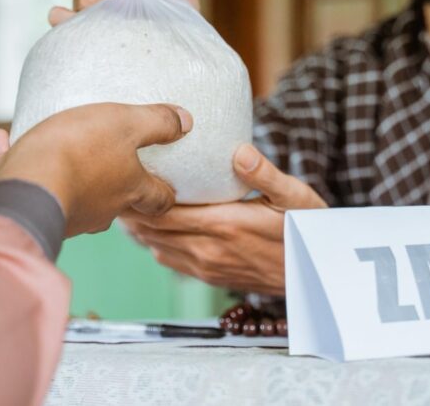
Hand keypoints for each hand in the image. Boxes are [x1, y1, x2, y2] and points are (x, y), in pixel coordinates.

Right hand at [0, 103, 191, 236]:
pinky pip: (20, 176)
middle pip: (114, 201)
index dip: (166, 193)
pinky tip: (1, 137)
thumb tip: (186, 121)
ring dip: (63, 171)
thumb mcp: (126, 124)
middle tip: (116, 164)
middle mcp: (97, 209)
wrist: (22, 185)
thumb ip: (156, 123)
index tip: (169, 186)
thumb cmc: (79, 153)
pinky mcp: (21, 202)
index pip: (158, 200)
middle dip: (116, 185)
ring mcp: (59, 210)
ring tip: (57, 146)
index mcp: (126, 191)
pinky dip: (14, 158)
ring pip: (68, 191)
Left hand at [119, 144, 326, 294]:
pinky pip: (171, 261)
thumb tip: (238, 151)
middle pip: (152, 230)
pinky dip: (155, 243)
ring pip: (156, 247)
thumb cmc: (306, 230)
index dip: (137, 195)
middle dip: (130, 208)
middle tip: (112, 182)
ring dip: (139, 227)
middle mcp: (209, 249)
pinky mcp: (211, 277)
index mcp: (224, 224)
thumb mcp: (294, 196)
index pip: (165, 211)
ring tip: (124, 201)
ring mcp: (208, 267)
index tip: (121, 172)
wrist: (317, 276)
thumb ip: (264, 174)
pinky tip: (151, 228)